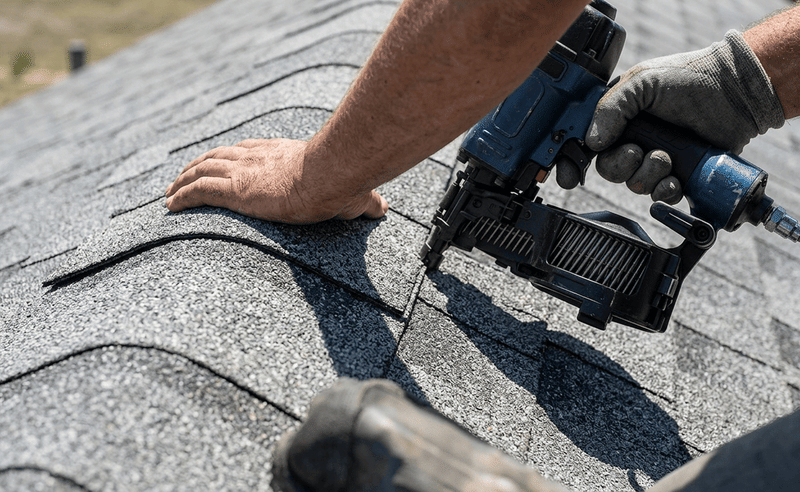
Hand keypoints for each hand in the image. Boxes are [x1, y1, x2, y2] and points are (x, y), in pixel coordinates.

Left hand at [165, 139, 387, 223]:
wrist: (332, 174)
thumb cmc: (344, 180)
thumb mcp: (353, 193)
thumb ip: (364, 201)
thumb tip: (382, 208)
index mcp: (281, 155)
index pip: (246, 151)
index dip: (229, 157)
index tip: (219, 164)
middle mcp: (257, 158)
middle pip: (218, 156)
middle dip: (198, 165)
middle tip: (183, 177)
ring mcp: (244, 172)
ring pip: (203, 170)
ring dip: (183, 180)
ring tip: (170, 193)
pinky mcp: (236, 190)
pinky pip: (199, 190)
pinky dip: (182, 196)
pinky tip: (170, 205)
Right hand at [584, 30, 783, 203]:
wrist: (734, 92)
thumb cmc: (689, 77)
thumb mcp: (641, 81)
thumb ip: (611, 108)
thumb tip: (592, 142)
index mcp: (618, 118)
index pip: (585, 144)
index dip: (573, 163)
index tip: (569, 176)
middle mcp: (633, 139)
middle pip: (608, 170)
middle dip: (621, 166)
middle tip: (639, 151)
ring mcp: (655, 158)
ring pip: (634, 184)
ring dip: (648, 175)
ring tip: (667, 157)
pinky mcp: (678, 174)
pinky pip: (661, 195)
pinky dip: (665, 191)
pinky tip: (675, 179)